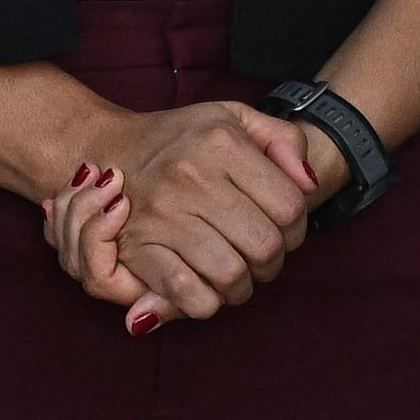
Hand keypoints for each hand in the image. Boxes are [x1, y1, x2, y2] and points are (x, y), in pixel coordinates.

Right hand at [76, 101, 326, 326]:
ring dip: (241, 286)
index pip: (290, 206)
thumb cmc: (181, 138)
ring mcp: (162, 214)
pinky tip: (206, 287)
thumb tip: (309, 183)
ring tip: (236, 273)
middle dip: (272, 262)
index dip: (297, 229)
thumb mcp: (234, 118)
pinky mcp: (138, 247)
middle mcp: (192, 177)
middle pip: (265, 246)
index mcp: (220, 142)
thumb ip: (282, 139)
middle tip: (261, 258)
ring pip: (231, 275)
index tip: (284, 231)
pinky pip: (188, 293)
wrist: (110, 147)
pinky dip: (206, 302)